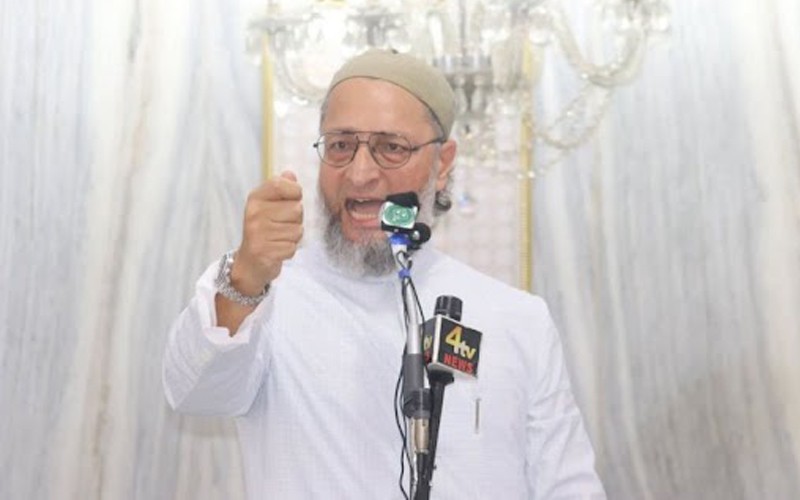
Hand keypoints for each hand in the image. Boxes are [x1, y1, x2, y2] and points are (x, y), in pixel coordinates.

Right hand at [231, 171, 302, 293]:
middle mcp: (254, 213)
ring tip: (279, 238)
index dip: (295, 192)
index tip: (293, 199)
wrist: (250, 262)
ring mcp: (258, 232)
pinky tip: (277, 249)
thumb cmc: (264, 230)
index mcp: (255, 198)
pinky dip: (289, 250)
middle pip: (296, 209)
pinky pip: (292, 247)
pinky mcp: (264, 251)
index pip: (281, 185)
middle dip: (296, 220)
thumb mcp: (269, 205)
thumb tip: (290, 174)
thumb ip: (281, 189)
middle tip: (283, 225)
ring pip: (297, 230)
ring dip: (294, 236)